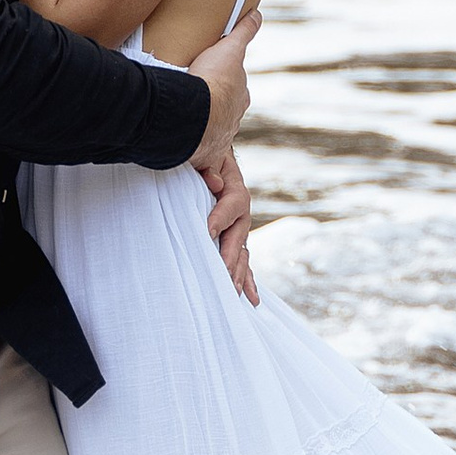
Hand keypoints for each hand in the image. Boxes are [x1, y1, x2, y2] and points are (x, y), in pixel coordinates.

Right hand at [185, 5, 259, 171]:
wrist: (197, 115)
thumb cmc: (213, 82)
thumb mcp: (230, 50)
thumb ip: (243, 32)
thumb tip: (257, 14)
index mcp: (239, 99)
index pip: (237, 92)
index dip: (227, 88)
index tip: (216, 85)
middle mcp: (232, 121)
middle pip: (226, 117)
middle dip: (216, 114)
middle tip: (199, 108)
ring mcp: (219, 140)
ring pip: (214, 139)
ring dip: (205, 137)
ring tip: (190, 134)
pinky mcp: (206, 158)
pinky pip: (206, 166)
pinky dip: (207, 170)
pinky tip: (201, 172)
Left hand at [200, 143, 258, 305]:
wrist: (209, 159)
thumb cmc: (202, 158)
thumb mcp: (205, 155)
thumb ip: (209, 166)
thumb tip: (215, 182)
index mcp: (234, 189)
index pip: (231, 204)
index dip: (220, 218)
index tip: (207, 233)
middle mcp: (241, 212)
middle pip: (238, 236)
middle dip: (230, 258)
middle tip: (222, 276)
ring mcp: (238, 229)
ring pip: (241, 254)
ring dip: (238, 274)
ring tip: (235, 294)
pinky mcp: (233, 241)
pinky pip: (241, 262)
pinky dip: (246, 280)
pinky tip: (252, 299)